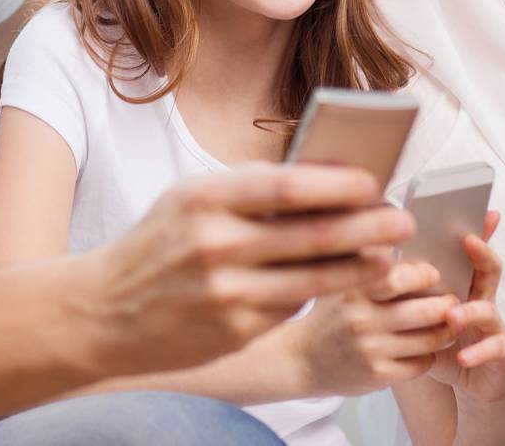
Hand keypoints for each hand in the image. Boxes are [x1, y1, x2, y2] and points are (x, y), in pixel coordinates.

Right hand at [87, 162, 413, 373]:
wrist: (103, 313)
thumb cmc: (158, 244)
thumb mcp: (191, 199)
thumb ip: (247, 189)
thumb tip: (318, 175)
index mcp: (206, 198)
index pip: (288, 186)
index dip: (338, 183)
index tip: (373, 180)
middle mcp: (217, 245)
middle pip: (313, 235)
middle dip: (368, 226)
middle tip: (401, 219)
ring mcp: (227, 293)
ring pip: (314, 279)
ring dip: (360, 267)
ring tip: (388, 255)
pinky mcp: (235, 331)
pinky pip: (292, 308)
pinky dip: (322, 293)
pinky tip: (344, 282)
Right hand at [292, 256, 461, 395]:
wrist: (300, 360)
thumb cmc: (329, 313)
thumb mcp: (339, 280)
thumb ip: (366, 258)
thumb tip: (396, 223)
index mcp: (353, 288)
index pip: (398, 277)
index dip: (424, 274)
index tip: (433, 273)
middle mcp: (361, 318)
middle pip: (424, 310)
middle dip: (447, 304)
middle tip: (453, 300)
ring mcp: (370, 349)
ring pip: (429, 339)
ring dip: (446, 331)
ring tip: (449, 323)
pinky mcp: (377, 375)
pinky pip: (420, 364)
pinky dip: (430, 355)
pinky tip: (426, 347)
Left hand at [427, 211, 504, 406]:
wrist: (472, 382)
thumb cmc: (444, 342)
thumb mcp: (425, 314)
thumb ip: (411, 290)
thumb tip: (377, 261)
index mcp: (463, 284)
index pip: (469, 250)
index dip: (472, 229)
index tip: (466, 207)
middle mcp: (482, 299)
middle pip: (489, 268)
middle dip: (482, 252)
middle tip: (468, 241)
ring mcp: (493, 325)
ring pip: (489, 309)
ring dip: (470, 310)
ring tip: (452, 314)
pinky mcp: (500, 353)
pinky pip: (493, 349)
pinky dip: (477, 352)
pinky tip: (462, 357)